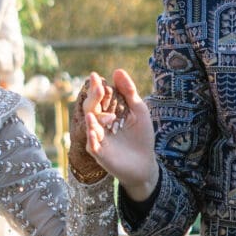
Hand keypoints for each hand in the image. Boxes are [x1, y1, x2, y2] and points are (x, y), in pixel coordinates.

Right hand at [72, 68, 158, 198]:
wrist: (145, 164)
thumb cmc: (141, 137)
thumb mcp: (139, 111)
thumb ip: (129, 92)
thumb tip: (117, 70)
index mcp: (107, 113)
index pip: (99, 97)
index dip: (97, 87)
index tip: (95, 76)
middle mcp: (99, 125)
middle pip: (91, 109)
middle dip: (94, 98)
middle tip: (98, 87)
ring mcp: (98, 139)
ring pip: (90, 126)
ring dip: (92, 119)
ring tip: (93, 111)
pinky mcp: (100, 154)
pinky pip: (93, 145)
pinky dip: (93, 138)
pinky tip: (94, 131)